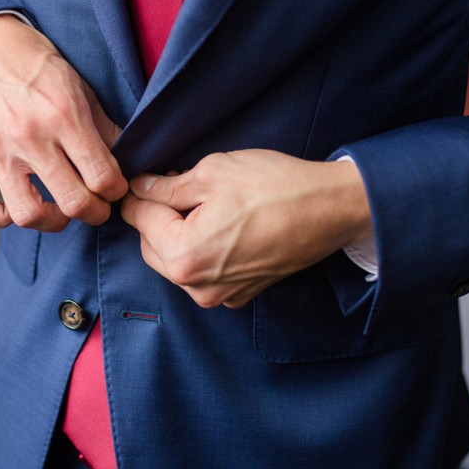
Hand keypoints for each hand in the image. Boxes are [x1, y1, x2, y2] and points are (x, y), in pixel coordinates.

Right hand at [0, 14, 127, 230]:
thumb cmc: (33, 64)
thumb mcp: (78, 86)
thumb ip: (103, 127)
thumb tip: (127, 160)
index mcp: (62, 116)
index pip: (103, 176)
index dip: (117, 190)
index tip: (114, 188)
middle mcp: (29, 138)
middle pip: (74, 203)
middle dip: (95, 212)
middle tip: (97, 206)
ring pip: (28, 215)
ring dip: (52, 221)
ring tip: (60, 211)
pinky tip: (15, 203)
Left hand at [121, 150, 372, 307]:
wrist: (330, 209)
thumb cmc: (273, 187)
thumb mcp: (211, 173)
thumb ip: (166, 187)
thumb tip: (139, 188)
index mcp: (184, 256)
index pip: (139, 220)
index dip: (138, 193)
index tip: (141, 179)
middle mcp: (197, 286)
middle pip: (151, 247)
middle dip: (156, 218)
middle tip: (170, 186)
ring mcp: (220, 295)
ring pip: (176, 262)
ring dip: (176, 236)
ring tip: (198, 204)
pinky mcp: (240, 294)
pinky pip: (204, 274)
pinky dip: (202, 252)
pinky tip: (220, 225)